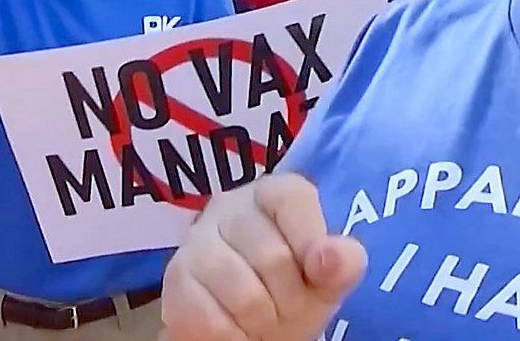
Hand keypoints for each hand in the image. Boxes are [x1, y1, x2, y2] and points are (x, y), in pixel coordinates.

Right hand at [160, 174, 366, 340]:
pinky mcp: (176, 279)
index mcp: (273, 193)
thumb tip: (329, 257)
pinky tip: (235, 326)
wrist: (250, 326)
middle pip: (273, 256)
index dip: (310, 240)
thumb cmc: (292, 290)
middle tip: (286, 305)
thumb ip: (342, 262)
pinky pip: (211, 318)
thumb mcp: (328, 279)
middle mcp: (229, 206)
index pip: (292, 198)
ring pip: (242, 292)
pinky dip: (233, 335)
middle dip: (290, 297)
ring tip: (261, 316)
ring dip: (262, 319)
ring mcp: (196, 241)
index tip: (317, 274)